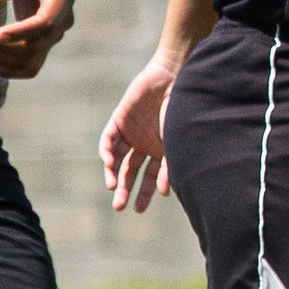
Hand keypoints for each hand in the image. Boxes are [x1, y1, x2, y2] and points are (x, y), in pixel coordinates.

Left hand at [0, 0, 74, 78]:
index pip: (46, 23)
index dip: (22, 32)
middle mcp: (63, 19)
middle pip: (35, 45)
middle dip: (1, 45)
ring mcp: (54, 33)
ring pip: (31, 60)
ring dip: (0, 58)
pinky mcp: (43, 41)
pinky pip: (30, 64)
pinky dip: (9, 68)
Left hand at [99, 50, 181, 212]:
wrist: (174, 80)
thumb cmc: (181, 111)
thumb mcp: (176, 143)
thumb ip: (170, 166)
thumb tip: (166, 193)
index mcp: (161, 150)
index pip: (151, 177)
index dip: (145, 193)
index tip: (139, 209)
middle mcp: (145, 144)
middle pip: (132, 172)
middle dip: (126, 190)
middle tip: (120, 207)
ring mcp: (131, 133)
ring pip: (117, 159)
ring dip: (114, 174)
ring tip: (113, 188)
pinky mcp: (119, 121)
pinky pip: (108, 141)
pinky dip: (107, 154)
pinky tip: (110, 165)